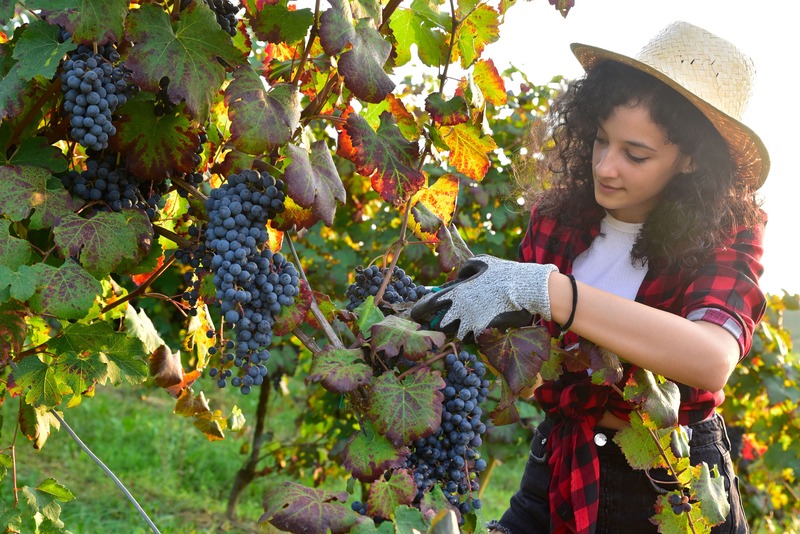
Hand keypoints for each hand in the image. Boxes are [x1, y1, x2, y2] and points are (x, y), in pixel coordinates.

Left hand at [410, 255, 557, 339]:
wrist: (524, 288)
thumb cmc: (503, 272)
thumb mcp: (481, 261)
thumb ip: (464, 270)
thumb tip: (456, 278)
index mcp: (456, 292)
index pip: (430, 304)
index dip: (419, 310)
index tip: (414, 315)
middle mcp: (460, 310)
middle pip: (440, 324)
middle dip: (439, 324)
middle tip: (439, 323)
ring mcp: (472, 322)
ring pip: (455, 333)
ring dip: (456, 330)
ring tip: (461, 325)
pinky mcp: (484, 331)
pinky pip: (471, 337)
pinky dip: (471, 334)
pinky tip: (475, 329)